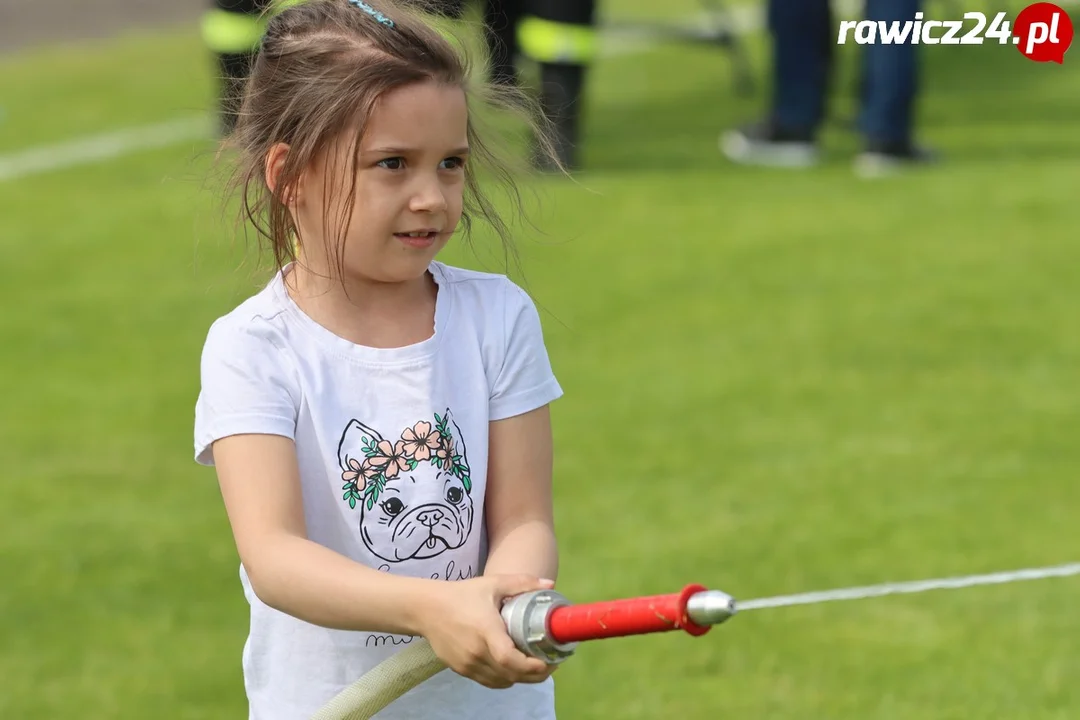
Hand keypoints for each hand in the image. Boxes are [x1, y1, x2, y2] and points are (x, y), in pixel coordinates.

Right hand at [417, 574, 558, 688]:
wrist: (426, 609)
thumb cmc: (462, 595)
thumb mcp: (492, 584)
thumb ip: (522, 583)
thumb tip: (550, 583)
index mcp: (485, 631)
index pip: (509, 659)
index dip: (531, 666)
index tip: (549, 661)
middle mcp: (476, 652)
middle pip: (510, 675)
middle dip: (534, 675)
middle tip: (550, 664)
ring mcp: (467, 664)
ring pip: (501, 681)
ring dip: (520, 678)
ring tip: (535, 666)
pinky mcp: (461, 670)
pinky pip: (489, 681)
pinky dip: (504, 678)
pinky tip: (513, 667)